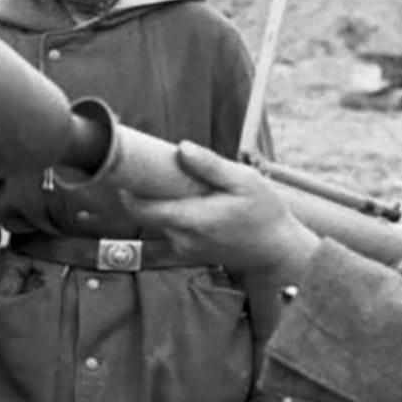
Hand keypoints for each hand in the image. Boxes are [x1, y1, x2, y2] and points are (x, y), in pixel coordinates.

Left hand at [122, 141, 319, 277]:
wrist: (277, 252)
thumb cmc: (265, 215)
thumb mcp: (244, 182)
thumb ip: (210, 166)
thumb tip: (182, 148)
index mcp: (192, 220)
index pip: (142, 209)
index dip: (127, 190)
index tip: (124, 170)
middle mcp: (183, 239)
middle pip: (146, 213)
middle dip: (143, 191)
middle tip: (150, 168)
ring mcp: (185, 249)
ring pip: (159, 221)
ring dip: (161, 202)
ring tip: (178, 184)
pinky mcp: (190, 252)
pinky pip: (171, 229)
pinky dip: (173, 213)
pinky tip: (192, 201)